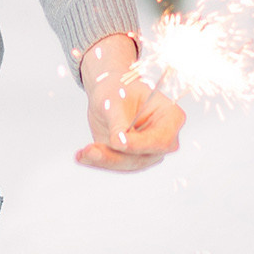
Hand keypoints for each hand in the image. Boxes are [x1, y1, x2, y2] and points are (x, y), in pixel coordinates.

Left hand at [75, 31, 184, 171]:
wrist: (109, 92)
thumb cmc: (118, 89)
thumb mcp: (116, 100)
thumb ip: (119, 122)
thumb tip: (119, 142)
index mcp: (171, 118)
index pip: (161, 140)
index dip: (140, 144)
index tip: (118, 142)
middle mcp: (164, 139)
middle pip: (143, 157)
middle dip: (115, 156)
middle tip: (90, 150)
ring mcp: (148, 151)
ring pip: (127, 164)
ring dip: (102, 160)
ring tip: (83, 153)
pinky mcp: (131, 158)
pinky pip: (115, 164)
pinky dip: (97, 161)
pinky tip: (82, 156)